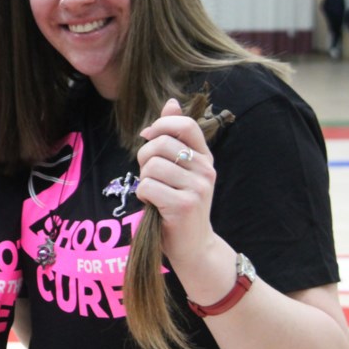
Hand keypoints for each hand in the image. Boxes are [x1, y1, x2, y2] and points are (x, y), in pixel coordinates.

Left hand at [136, 99, 216, 264]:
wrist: (194, 246)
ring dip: (143, 179)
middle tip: (150, 176)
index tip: (149, 137)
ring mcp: (197, 188)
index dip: (161, 125)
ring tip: (154, 192)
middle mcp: (205, 170)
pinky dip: (143, 195)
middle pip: (160, 144)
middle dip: (144, 157)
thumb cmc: (180, 204)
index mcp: (205, 157)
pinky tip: (153, 204)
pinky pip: (147, 187)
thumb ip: (174, 138)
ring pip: (151, 166)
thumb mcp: (181, 169)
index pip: (186, 125)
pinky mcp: (184, 206)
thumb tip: (171, 103)